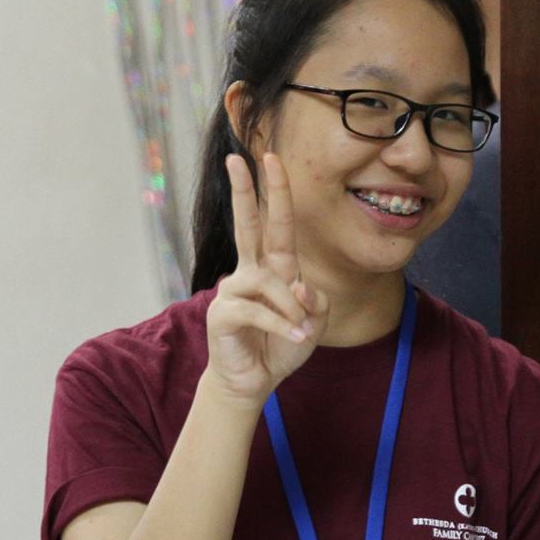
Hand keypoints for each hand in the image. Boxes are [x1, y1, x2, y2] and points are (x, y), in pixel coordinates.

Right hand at [202, 153, 329, 404]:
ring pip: (268, 281)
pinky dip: (283, 326)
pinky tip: (295, 339)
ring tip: (301, 331)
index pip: (276, 223)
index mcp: (274, 267)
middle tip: (235, 158)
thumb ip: (315, 301)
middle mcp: (251, 272)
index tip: (270, 158)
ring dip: (291, 309)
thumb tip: (296, 286)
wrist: (253, 381)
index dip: (275, 191)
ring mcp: (233, 290)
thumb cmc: (281, 347)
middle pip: (247, 225)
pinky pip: (259, 311)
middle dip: (242, 191)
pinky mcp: (223, 313)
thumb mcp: (315, 323)